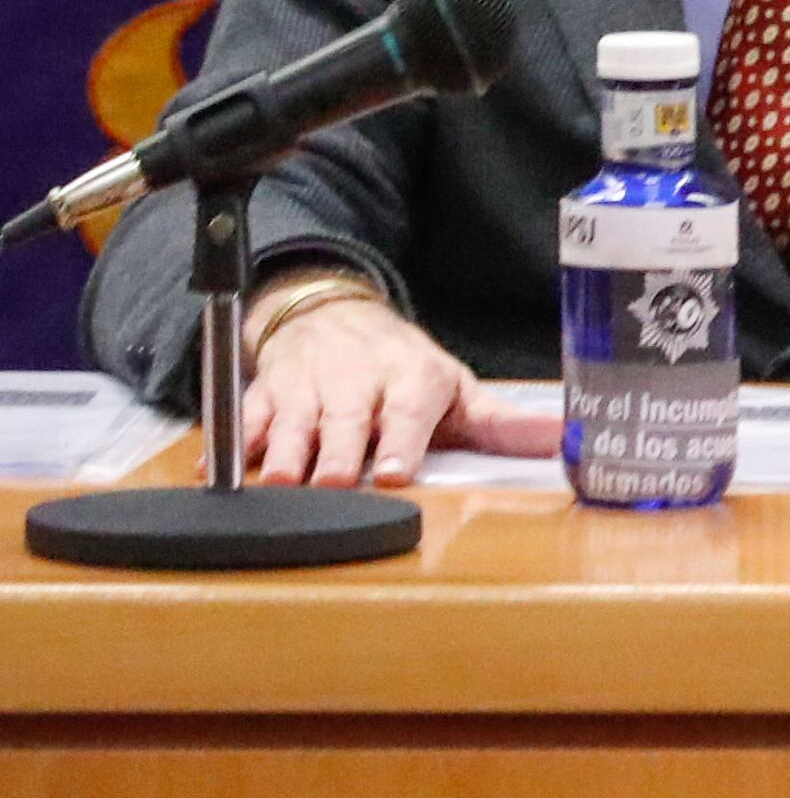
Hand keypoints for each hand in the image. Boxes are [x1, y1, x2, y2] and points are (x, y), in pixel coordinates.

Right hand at [245, 293, 545, 487]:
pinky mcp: (262, 394)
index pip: (409, 412)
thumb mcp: (458, 391)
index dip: (402, 442)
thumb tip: (565, 441)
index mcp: (413, 382)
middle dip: (340, 453)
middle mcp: (357, 384)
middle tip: (335, 483)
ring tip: (280, 483)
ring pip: (291, 424)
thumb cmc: (403, 369)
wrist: (334, 315)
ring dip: (284, 453)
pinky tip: (215, 469)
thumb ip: (503, 426)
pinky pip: (240, 420)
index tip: (397, 472)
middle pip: (346, 423)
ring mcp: (306, 389)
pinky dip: (227, 443)